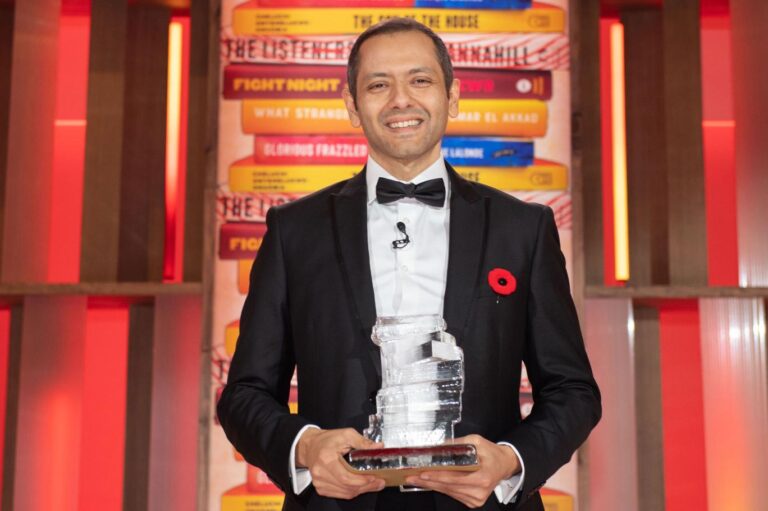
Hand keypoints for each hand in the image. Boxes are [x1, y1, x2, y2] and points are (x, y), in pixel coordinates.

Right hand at [296, 427, 385, 498]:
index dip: (361, 480)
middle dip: (366, 486)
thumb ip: (362, 441)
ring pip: (345, 493)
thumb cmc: (327, 440)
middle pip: (347, 487)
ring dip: (361, 490)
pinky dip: (352, 491)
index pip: (345, 477)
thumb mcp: (346, 434)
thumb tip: (378, 447)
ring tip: (373, 484)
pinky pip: (340, 494)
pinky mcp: (320, 488)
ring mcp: (319, 482)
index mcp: (326, 459)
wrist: (311, 446)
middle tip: (379, 482)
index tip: (374, 477)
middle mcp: (320, 473)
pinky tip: (361, 486)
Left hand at [405, 434, 520, 508]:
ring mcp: (476, 498)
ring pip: (448, 492)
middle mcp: (480, 490)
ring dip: (431, 485)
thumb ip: (458, 444)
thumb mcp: (476, 441)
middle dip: (428, 481)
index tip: (423, 473)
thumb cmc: (491, 453)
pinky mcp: (473, 501)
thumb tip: (438, 445)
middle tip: (412, 476)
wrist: (504, 465)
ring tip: (416, 479)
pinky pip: (453, 494)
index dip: (437, 475)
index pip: (455, 478)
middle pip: (448, 487)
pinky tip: (430, 482)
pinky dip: (441, 488)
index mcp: (483, 476)